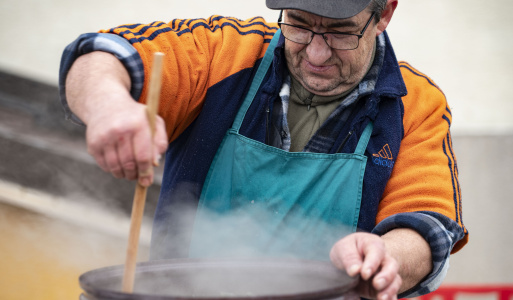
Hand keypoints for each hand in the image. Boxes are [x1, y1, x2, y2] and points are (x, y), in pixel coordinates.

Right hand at [66, 51, 167, 186]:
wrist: (106, 103)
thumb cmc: (136, 117)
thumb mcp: (154, 122)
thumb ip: (160, 141)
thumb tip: (155, 162)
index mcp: (138, 124)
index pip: (143, 156)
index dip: (146, 172)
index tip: (148, 181)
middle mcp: (119, 130)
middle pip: (129, 164)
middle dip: (135, 175)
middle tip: (138, 177)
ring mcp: (104, 137)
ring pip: (116, 167)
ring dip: (124, 175)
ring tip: (129, 173)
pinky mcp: (93, 144)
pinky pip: (105, 165)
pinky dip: (113, 170)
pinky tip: (118, 165)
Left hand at [330, 232, 401, 299]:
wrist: (345, 263)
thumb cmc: (346, 251)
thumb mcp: (343, 249)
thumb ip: (349, 258)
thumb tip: (355, 270)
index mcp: (373, 244)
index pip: (377, 252)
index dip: (372, 263)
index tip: (364, 274)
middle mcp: (383, 258)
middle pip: (392, 266)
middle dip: (386, 276)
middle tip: (376, 284)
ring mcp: (385, 273)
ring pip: (395, 280)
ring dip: (390, 290)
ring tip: (381, 298)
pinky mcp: (384, 287)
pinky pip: (392, 293)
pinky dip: (390, 298)